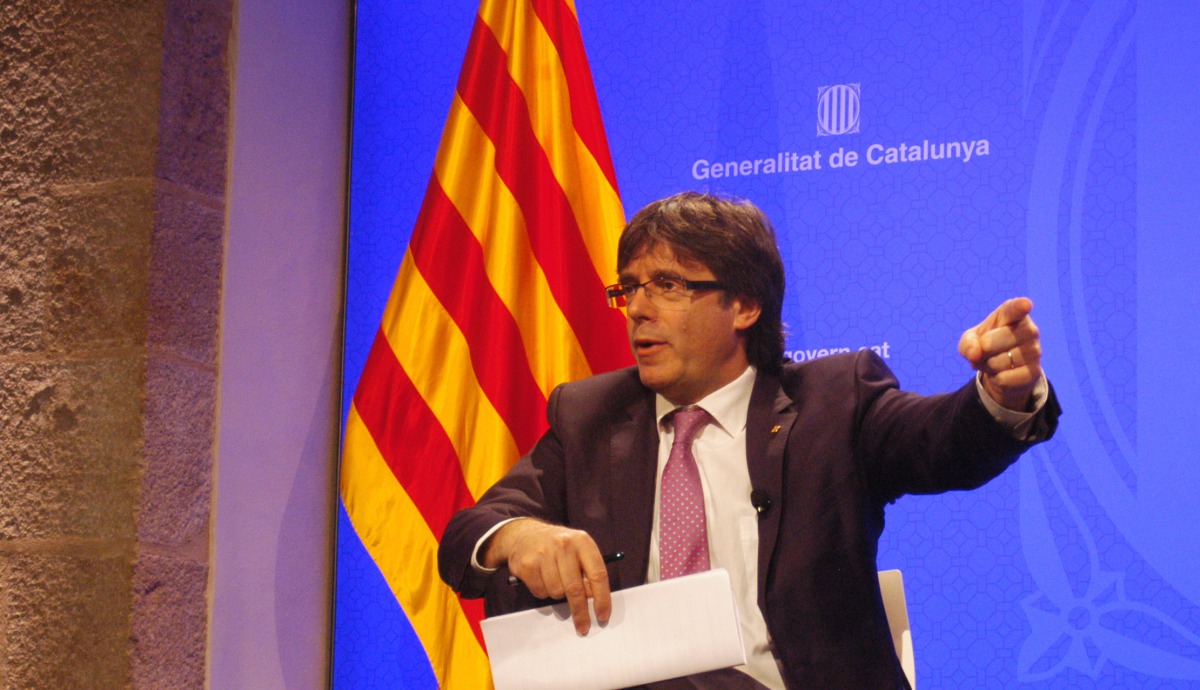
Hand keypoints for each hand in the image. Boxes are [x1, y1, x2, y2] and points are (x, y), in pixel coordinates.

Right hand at [482, 518, 611, 634]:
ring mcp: (543, 554)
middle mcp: (564, 545)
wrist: (525, 534)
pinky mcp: (527, 564)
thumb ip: (588, 571)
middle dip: (580, 611)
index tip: (603, 615)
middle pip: (576, 589)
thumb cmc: (558, 547)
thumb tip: (593, 599)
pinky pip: (540, 592)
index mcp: (582, 541)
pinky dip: (543, 591)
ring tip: (554, 580)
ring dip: (558, 594)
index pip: (598, 574)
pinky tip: (541, 578)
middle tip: (583, 626)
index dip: (602, 598)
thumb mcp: (578, 550)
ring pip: (557, 593)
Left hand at [958, 297, 1042, 410]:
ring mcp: (1035, 351)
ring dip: (988, 366)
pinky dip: (996, 379)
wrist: (1002, 369)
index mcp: (1012, 315)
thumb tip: (975, 354)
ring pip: (998, 362)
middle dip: (983, 349)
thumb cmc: (986, 345)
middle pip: (994, 341)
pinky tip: (1002, 374)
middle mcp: (1029, 330)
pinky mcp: (1034, 372)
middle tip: (986, 350)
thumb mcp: (970, 341)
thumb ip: (967, 343)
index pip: (1016, 309)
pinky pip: (1004, 379)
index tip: (1026, 304)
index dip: (1020, 306)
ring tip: (994, 361)